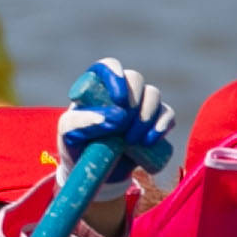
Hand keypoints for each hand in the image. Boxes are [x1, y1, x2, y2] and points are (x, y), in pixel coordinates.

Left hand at [56, 58, 175, 178]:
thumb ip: (82, 121)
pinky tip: (151, 140)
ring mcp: (140, 103)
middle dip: (134, 101)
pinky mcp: (154, 120)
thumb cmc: (76, 145)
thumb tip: (115, 117)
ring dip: (147, 116)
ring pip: (153, 94)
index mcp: (98, 85)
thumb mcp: (68, 133)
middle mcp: (122, 89)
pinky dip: (162, 125)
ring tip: (132, 142)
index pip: (109, 66)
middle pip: (135, 78)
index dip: (116, 77)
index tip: (119, 100)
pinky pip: (167, 114)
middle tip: (125, 124)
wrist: (94, 170)